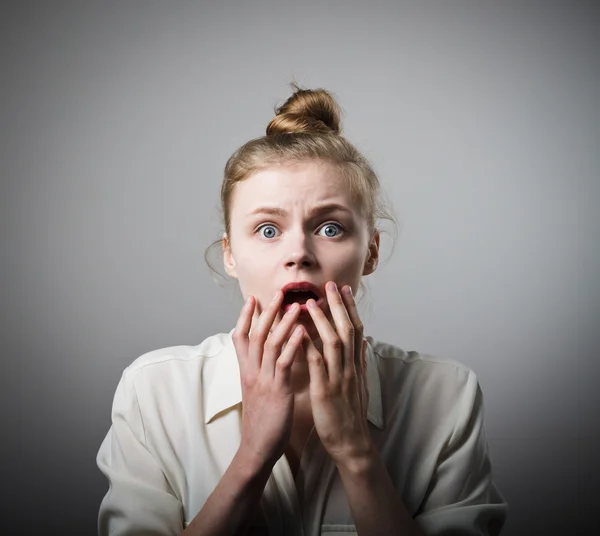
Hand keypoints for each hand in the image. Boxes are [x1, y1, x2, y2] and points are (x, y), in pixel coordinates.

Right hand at [232, 290, 303, 469]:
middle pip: (256, 334)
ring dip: (282, 322)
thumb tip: (262, 357)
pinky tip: (302, 332)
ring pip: (270, 344)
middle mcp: (252, 371)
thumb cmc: (261, 420)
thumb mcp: (255, 391)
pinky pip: (283, 363)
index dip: (245, 317)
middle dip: (266, 311)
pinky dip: (292, 345)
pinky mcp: (277, 390)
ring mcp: (263, 379)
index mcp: (247, 371)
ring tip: (294, 305)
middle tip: (277, 291)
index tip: (252, 298)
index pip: (242, 337)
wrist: (257, 448)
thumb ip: (258, 372)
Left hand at [302, 281, 372, 465]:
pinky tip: (299, 334)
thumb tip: (363, 343)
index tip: (345, 290)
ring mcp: (339, 378)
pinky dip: (309, 347)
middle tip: (331, 285)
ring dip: (323, 321)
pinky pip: (317, 365)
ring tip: (311, 302)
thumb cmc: (351, 414)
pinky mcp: (326, 390)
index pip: (357, 330)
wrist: (352, 442)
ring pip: (334, 343)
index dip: (350, 309)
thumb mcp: (360, 385)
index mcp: (357, 365)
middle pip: (348, 330)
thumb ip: (360, 362)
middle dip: (339, 306)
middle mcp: (350, 367)